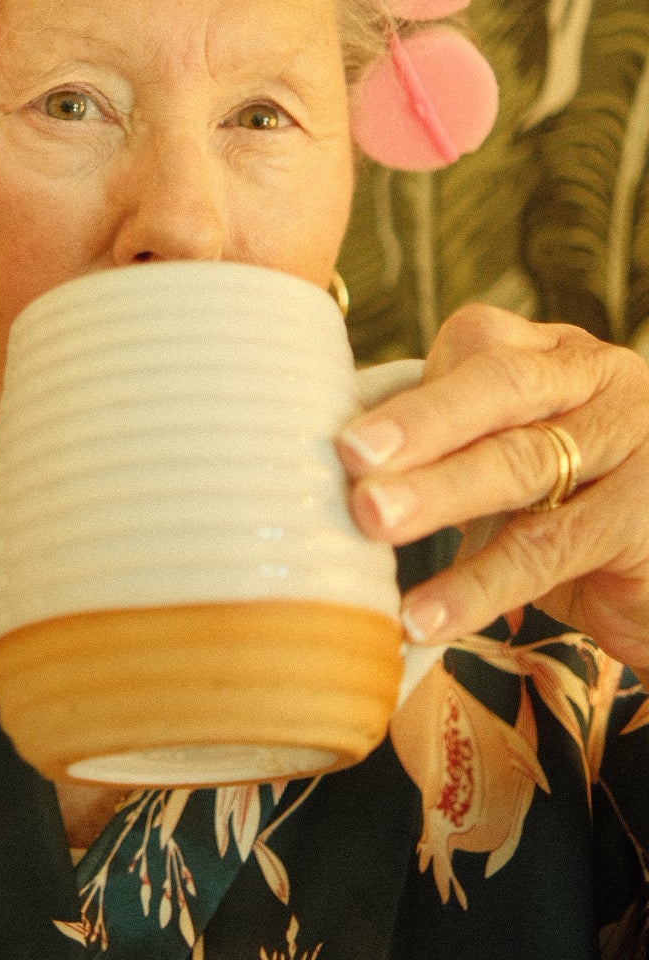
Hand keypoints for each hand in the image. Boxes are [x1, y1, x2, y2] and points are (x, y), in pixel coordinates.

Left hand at [337, 304, 648, 674]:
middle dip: (420, 424)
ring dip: (439, 494)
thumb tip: (341, 458)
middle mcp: (600, 382)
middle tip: (351, 455)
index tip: (343, 430)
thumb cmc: (573, 505)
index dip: (412, 389)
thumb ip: (451, 444)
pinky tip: (424, 613)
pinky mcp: (643, 518)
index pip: (477, 346)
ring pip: (522, 463)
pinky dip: (478, 586)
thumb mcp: (517, 457)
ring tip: (372, 521)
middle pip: (500, 391)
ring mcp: (631, 444)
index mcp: (556, 354)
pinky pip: (547, 550)